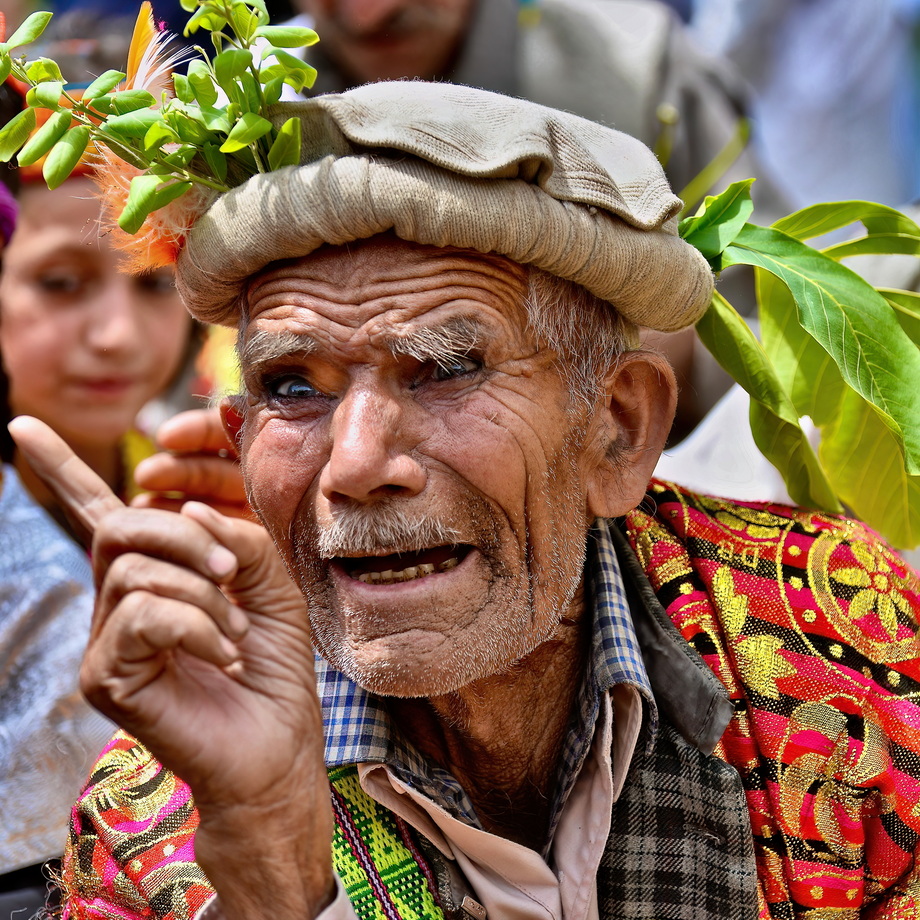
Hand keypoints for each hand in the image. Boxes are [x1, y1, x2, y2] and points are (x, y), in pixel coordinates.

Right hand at [9, 416, 335, 919]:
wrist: (278, 742)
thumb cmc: (272, 663)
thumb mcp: (268, 582)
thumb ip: (232, 537)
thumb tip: (182, 511)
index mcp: (153, 574)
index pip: (99, 512)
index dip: (61, 469)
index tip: (20, 424)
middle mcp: (118, 603)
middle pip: (120, 525)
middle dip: (182, 533)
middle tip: (229, 573)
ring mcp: (107, 640)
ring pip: (135, 569)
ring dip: (203, 593)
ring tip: (233, 631)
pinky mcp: (107, 676)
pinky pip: (144, 614)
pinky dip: (196, 626)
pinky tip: (222, 655)